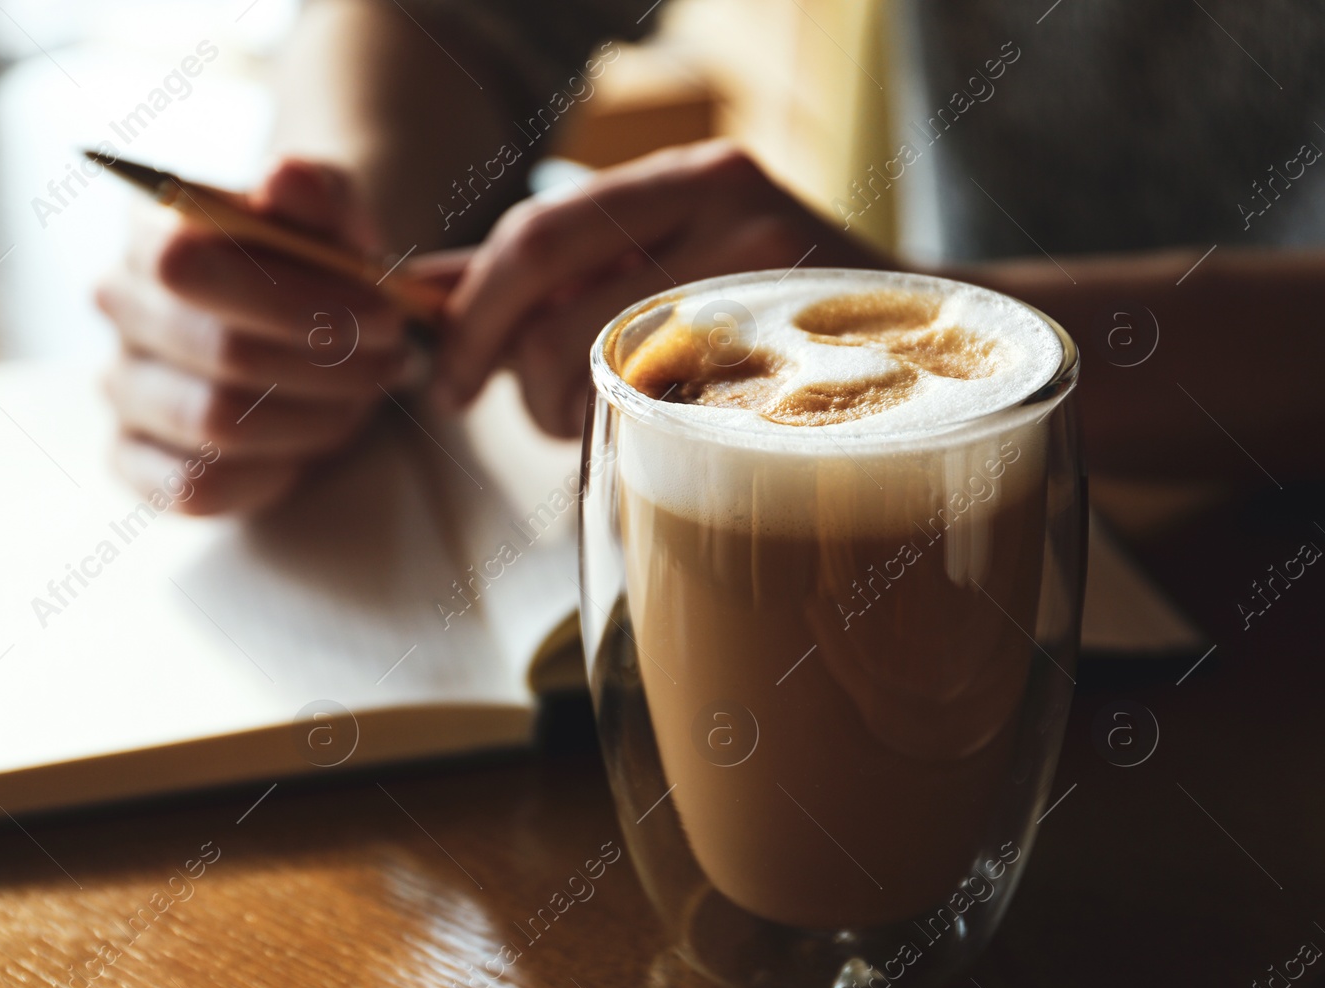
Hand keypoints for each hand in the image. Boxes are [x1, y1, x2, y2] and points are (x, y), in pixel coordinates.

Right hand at [96, 159, 458, 514]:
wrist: (312, 325)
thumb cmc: (320, 268)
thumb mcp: (336, 220)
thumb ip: (319, 193)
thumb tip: (284, 177)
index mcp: (154, 230)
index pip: (188, 265)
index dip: (295, 300)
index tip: (386, 314)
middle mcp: (121, 306)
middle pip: (220, 352)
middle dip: (330, 365)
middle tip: (394, 362)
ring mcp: (121, 386)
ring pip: (215, 424)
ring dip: (315, 419)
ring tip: (361, 399)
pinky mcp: (131, 458)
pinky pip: (195, 486)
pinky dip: (271, 473)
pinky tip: (310, 446)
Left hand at [434, 140, 897, 436]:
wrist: (929, 337)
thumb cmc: (767, 306)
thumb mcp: (675, 250)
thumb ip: (563, 266)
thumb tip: (426, 292)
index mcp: (690, 176)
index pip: (538, 235)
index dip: (471, 312)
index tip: (448, 375)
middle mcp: (734, 218)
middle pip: (553, 316)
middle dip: (513, 380)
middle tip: (518, 407)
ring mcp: (769, 297)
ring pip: (596, 381)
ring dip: (570, 419)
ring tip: (611, 415)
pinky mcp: (789, 373)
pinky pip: (656, 430)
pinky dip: (624, 444)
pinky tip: (655, 434)